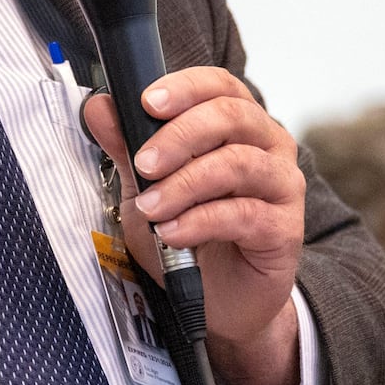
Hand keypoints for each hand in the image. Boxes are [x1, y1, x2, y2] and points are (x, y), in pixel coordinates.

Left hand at [83, 68, 304, 384]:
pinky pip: (245, 214)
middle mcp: (269, 146)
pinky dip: (200, 221)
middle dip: (179, 137)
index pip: (220, 86)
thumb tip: (99, 107)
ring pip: (238, 164)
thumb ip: (126, 146)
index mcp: (238, 125)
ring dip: (184, 183)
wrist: (216, 299)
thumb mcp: (145, 187)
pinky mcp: (284, 228)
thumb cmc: (186, 234)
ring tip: (150, 207)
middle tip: (142, 164)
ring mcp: (282, 186)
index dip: (186, 87)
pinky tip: (172, 233)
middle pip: (231, 117)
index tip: (147, 102)